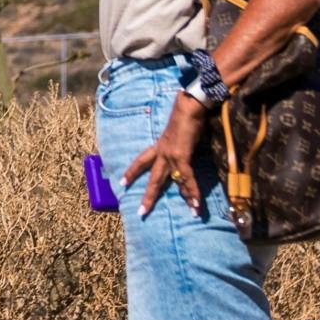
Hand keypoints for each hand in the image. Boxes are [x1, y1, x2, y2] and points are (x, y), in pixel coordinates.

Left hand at [122, 95, 207, 216]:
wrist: (189, 105)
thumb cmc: (185, 115)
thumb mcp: (178, 133)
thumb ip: (179, 144)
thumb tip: (185, 151)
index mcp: (159, 146)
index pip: (141, 160)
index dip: (132, 172)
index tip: (122, 183)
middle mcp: (162, 151)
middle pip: (152, 177)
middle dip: (148, 196)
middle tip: (141, 212)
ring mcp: (170, 154)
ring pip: (170, 181)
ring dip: (183, 198)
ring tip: (192, 213)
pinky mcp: (181, 156)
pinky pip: (187, 178)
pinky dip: (193, 191)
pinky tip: (197, 204)